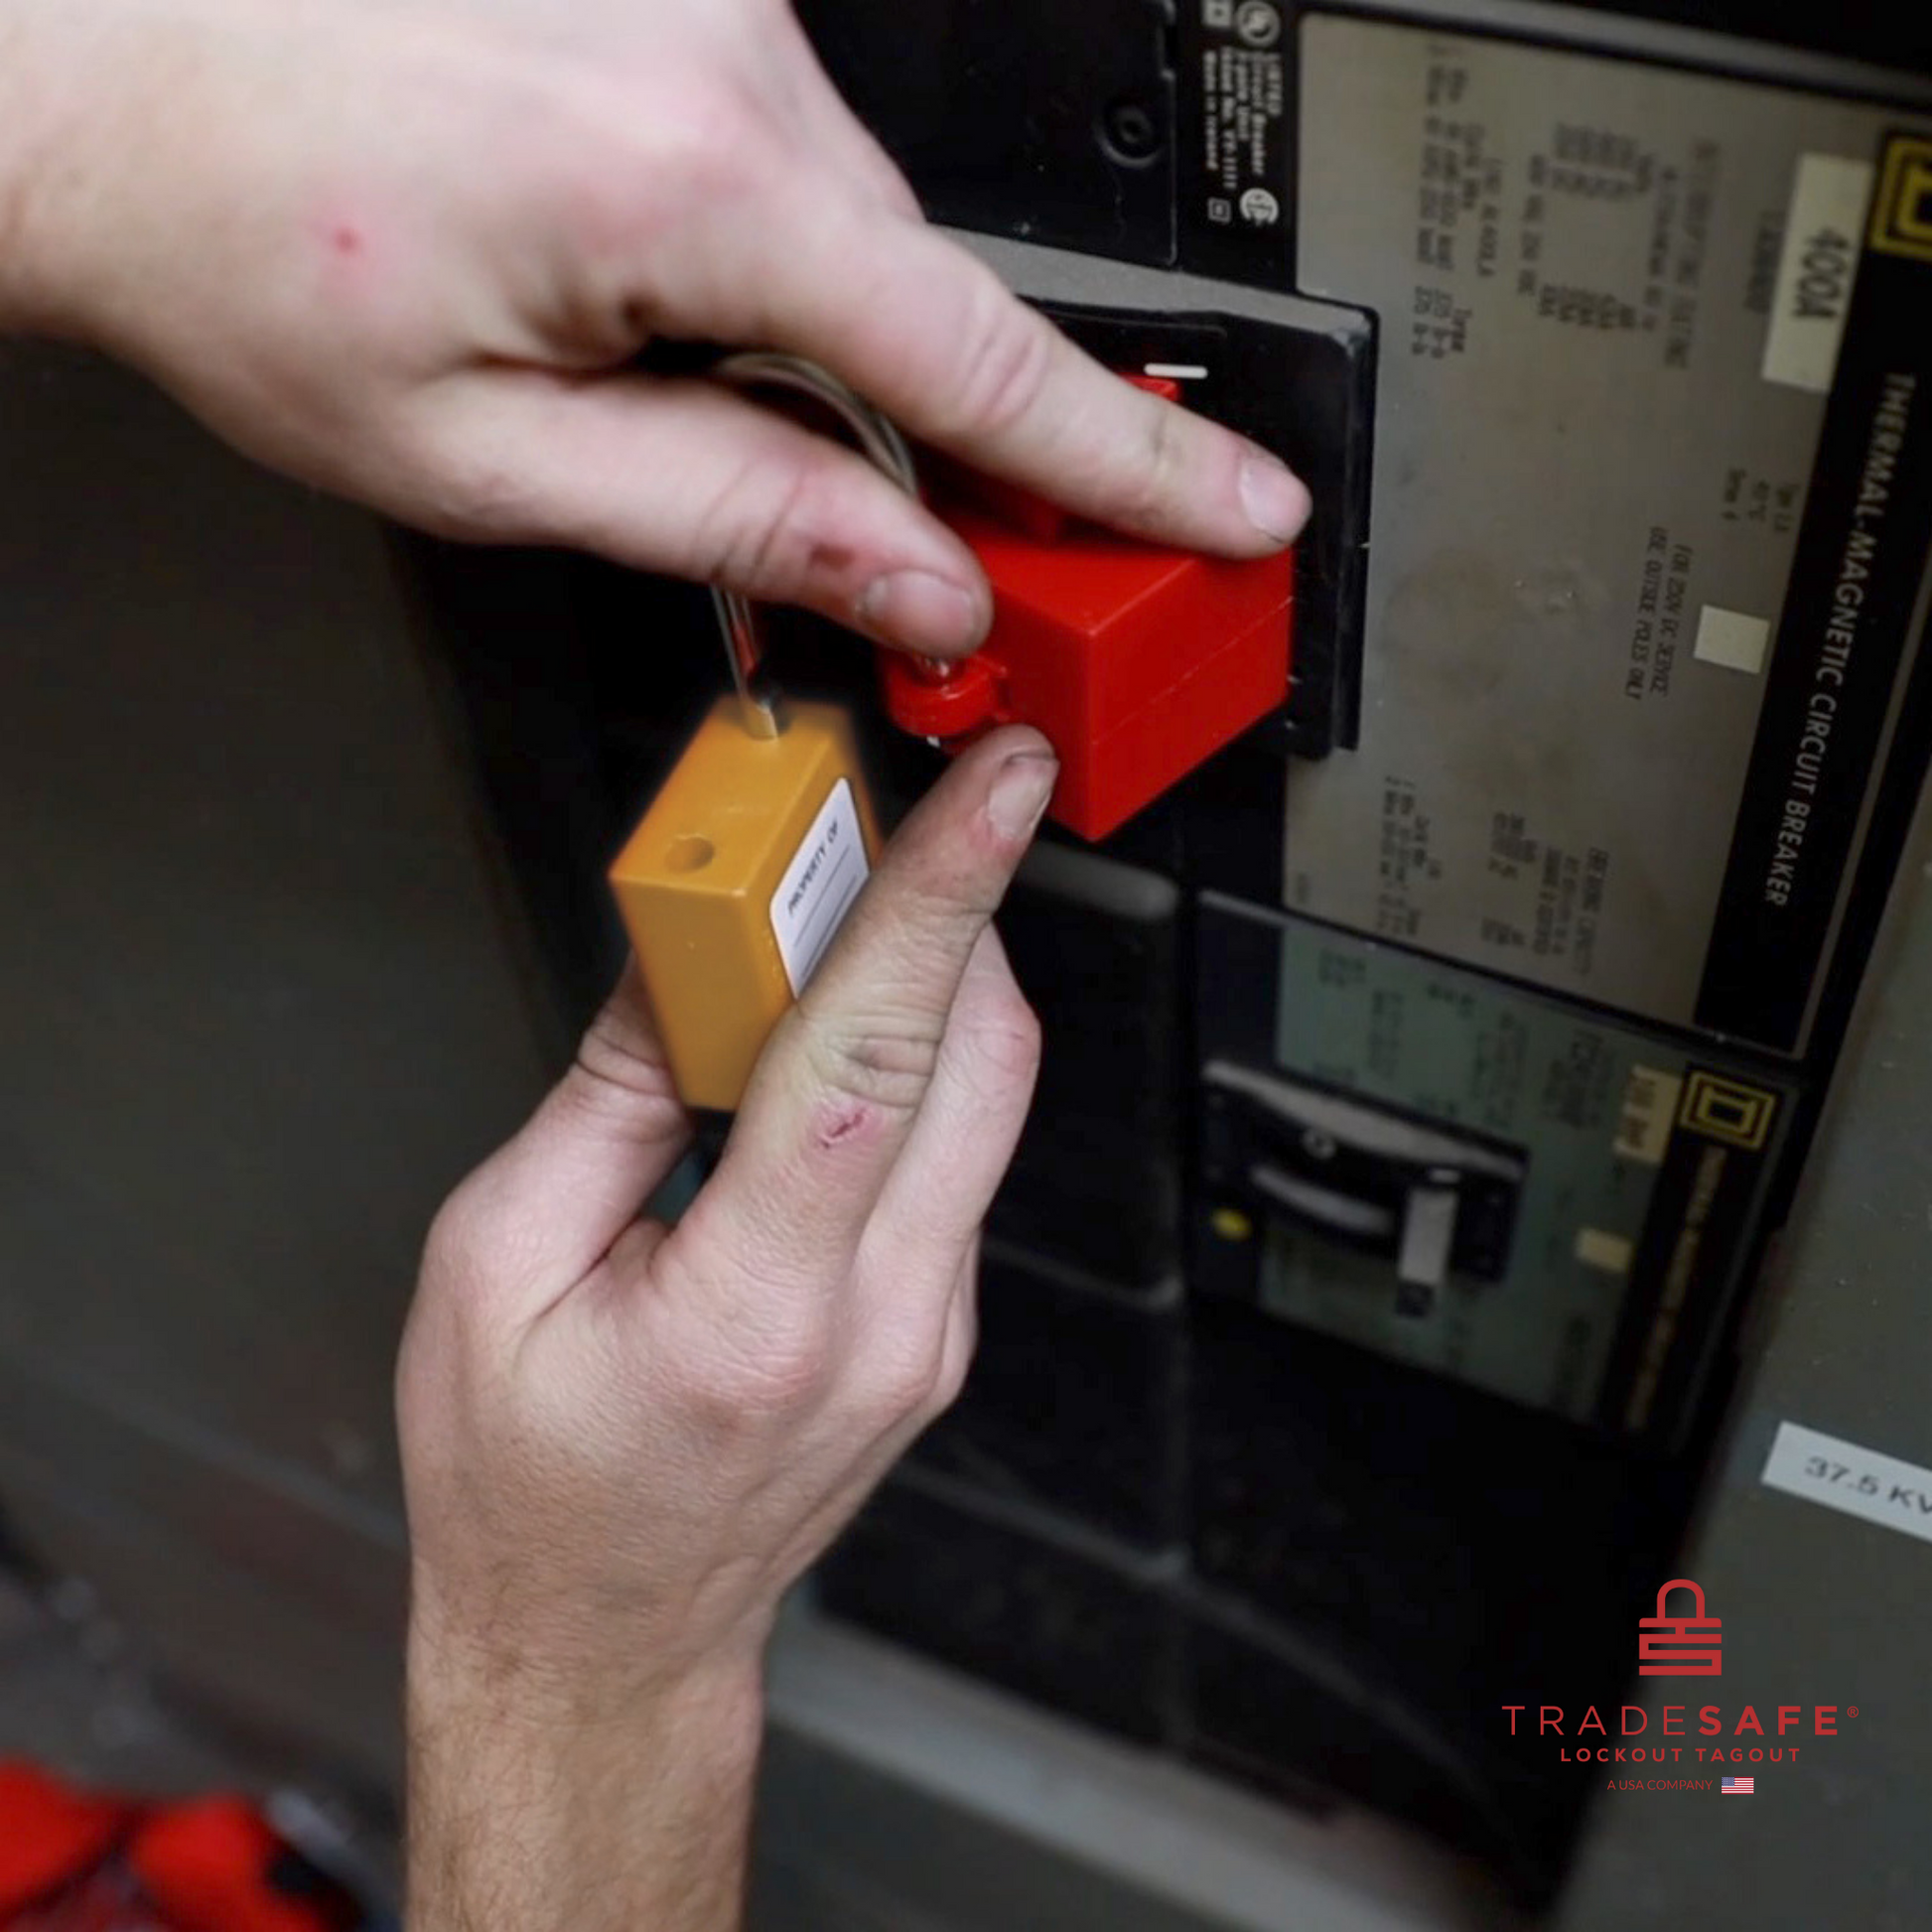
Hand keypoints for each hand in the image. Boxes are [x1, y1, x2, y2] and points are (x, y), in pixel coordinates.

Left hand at [1, 0, 1309, 657]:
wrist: (90, 65)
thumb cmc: (241, 246)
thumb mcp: (493, 463)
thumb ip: (738, 516)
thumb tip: (915, 579)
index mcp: (680, 184)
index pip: (980, 363)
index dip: (1132, 465)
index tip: (1239, 512)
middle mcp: (720, 57)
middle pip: (926, 304)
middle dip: (954, 449)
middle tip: (969, 575)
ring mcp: (703, 5)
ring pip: (855, 239)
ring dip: (817, 351)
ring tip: (659, 401)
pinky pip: (788, 164)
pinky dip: (767, 267)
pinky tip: (652, 307)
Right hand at [396, 728, 1055, 1927]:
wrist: (605, 1638)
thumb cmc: (529, 1483)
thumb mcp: (498, 1265)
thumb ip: (608, 1093)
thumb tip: (684, 955)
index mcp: (754, 1309)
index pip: (877, 1060)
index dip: (941, 898)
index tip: (996, 789)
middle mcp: (880, 1320)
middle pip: (978, 1055)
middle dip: (950, 906)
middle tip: (882, 820)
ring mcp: (930, 1330)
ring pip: (988, 1095)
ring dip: (933, 978)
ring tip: (838, 917)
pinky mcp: (938, 1327)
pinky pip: (961, 1151)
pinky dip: (916, 1061)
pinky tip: (834, 1036)